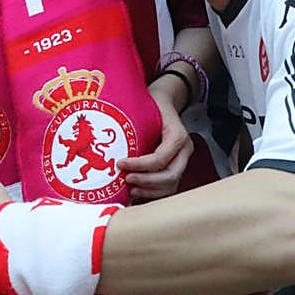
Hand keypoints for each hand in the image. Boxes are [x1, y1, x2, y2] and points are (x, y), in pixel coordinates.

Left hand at [119, 86, 192, 202]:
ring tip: (130, 190)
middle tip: (126, 179)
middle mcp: (184, 151)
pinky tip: (137, 191)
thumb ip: (134, 123)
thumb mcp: (145, 107)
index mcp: (178, 136)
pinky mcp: (176, 166)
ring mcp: (182, 160)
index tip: (120, 163)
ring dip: (150, 190)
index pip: (161, 158)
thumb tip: (110, 140)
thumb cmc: (153, 104)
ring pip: (171, 184)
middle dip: (146, 181)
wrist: (164, 102)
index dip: (140, 165)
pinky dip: (153, 192)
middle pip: (170, 175)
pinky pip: (168, 186)